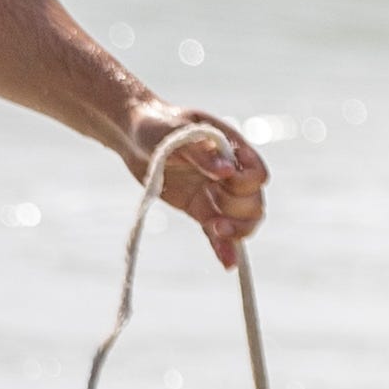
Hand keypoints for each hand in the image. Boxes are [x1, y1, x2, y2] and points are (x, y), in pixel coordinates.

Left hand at [130, 103, 269, 265]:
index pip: (256, 173)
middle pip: (254, 202)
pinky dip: (223, 247)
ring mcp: (215, 193)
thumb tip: (227, 171)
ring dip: (236, 232)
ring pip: (242, 220)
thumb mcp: (174, 132)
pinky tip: (227, 263)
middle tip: (212, 210)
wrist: (132, 135)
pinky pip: (217, 232)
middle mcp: (230, 173)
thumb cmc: (156, 124)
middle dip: (239, 210)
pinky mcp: (200, 210)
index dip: (245, 182)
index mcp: (232, 149)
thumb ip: (200, 152)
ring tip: (216, 232)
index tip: (223, 180)